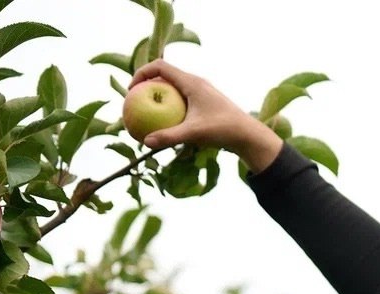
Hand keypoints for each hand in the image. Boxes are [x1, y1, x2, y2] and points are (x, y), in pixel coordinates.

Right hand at [128, 60, 281, 170]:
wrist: (248, 135)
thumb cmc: (223, 130)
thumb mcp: (194, 133)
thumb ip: (169, 137)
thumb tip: (145, 142)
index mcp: (191, 82)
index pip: (160, 66)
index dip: (142, 73)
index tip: (131, 90)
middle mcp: (196, 83)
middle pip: (165, 75)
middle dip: (148, 85)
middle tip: (135, 102)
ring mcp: (201, 93)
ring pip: (174, 88)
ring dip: (159, 96)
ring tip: (147, 113)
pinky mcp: (205, 103)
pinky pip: (182, 100)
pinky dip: (170, 107)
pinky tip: (166, 125)